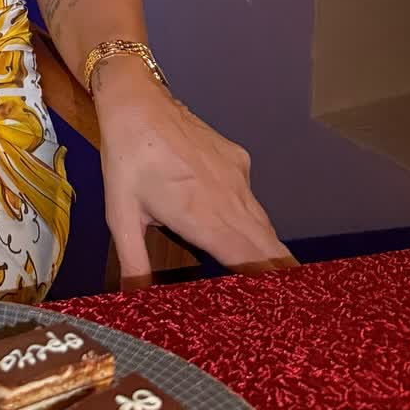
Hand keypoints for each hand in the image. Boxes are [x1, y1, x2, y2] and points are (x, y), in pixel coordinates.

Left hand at [96, 83, 294, 284]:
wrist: (138, 103)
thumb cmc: (127, 161)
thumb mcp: (121, 215)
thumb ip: (134, 261)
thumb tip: (132, 298)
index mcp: (205, 220)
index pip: (252, 263)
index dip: (270, 288)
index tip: (279, 306)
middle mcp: (231, 201)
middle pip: (270, 248)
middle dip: (280, 276)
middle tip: (288, 302)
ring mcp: (239, 178)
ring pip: (264, 224)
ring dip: (268, 250)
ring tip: (271, 276)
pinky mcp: (239, 160)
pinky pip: (252, 198)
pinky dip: (252, 219)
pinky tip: (239, 227)